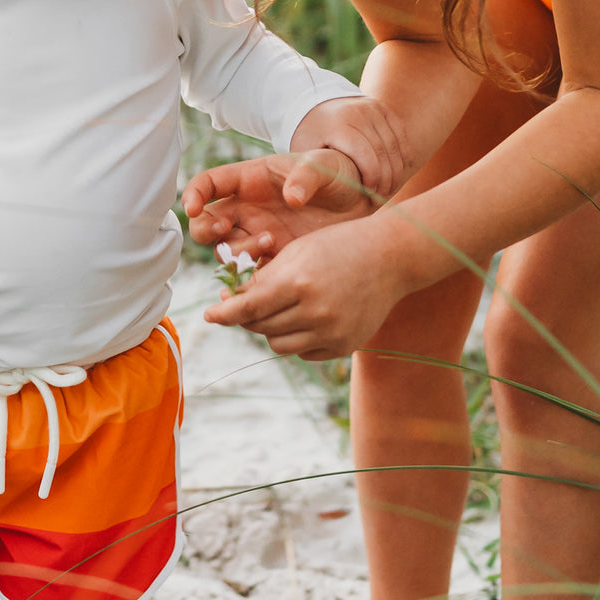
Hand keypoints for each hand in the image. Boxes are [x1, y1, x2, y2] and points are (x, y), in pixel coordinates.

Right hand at [183, 148, 370, 258]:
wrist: (362, 203)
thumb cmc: (337, 174)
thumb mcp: (323, 167)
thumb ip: (306, 177)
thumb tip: (291, 198)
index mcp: (250, 180)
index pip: (208, 184)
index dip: (193, 194)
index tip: (193, 207)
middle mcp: (247, 210)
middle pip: (206, 224)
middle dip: (207, 230)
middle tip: (226, 230)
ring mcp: (257, 236)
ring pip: (225, 251)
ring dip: (237, 251)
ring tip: (271, 242)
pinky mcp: (273, 259)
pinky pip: (249, 274)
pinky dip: (251, 277)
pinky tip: (270, 272)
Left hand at [202, 215, 404, 359]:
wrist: (390, 257)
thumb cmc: (338, 246)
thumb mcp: (296, 252)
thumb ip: (264, 279)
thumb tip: (230, 304)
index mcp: (299, 282)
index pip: (249, 307)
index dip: (224, 314)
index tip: (209, 316)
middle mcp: (315, 311)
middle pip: (260, 327)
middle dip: (247, 316)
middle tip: (246, 304)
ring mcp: (332, 332)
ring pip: (279, 344)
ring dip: (271, 329)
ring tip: (280, 308)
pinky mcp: (344, 346)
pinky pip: (304, 353)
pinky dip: (297, 338)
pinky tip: (306, 317)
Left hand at [290, 95, 409, 201]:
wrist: (314, 104)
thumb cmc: (308, 136)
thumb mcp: (300, 153)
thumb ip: (303, 174)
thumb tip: (293, 199)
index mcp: (339, 125)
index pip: (366, 156)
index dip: (373, 179)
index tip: (370, 196)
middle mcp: (359, 112)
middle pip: (384, 152)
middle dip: (387, 179)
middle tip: (382, 197)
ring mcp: (373, 108)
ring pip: (395, 144)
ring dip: (397, 169)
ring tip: (389, 188)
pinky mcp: (382, 107)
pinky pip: (400, 133)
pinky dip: (401, 154)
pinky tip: (396, 171)